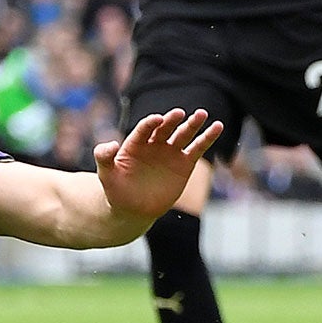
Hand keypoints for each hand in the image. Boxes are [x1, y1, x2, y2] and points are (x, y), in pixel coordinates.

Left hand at [93, 109, 221, 222]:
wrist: (132, 209)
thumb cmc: (116, 189)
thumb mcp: (106, 174)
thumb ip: (104, 157)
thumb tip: (110, 145)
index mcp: (136, 143)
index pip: (145, 128)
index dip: (150, 123)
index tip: (157, 119)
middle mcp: (155, 144)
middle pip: (165, 128)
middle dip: (172, 120)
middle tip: (179, 113)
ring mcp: (170, 152)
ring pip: (183, 134)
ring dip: (193, 124)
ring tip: (202, 114)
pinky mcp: (184, 164)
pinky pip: (197, 148)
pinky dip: (207, 138)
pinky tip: (217, 127)